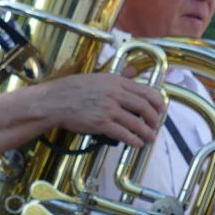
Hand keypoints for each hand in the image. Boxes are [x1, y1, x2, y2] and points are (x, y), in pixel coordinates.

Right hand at [30, 71, 164, 147]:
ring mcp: (108, 109)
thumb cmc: (72, 89)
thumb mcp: (97, 77)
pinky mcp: (101, 123)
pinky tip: (137, 143)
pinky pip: (124, 133)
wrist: (52, 102)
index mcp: (115, 81)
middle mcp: (115, 94)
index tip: (161, 109)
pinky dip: (134, 140)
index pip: (146, 91)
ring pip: (137, 123)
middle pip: (145, 107)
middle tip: (156, 125)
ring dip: (147, 133)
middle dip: (155, 119)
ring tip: (150, 138)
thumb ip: (117, 76)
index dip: (158, 102)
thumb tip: (133, 70)